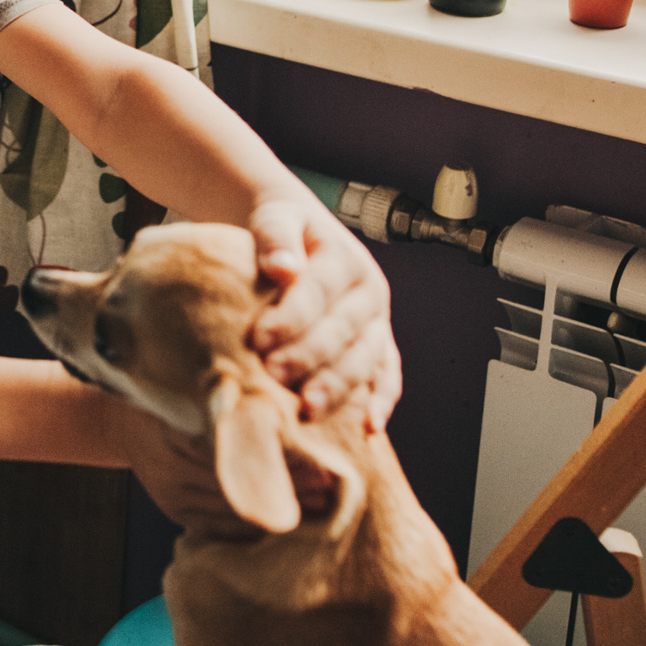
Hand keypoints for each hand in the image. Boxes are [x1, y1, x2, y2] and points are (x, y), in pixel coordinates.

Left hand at [246, 195, 401, 431]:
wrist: (302, 230)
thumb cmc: (282, 227)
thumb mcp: (276, 217)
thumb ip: (275, 238)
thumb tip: (282, 269)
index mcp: (344, 259)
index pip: (318, 291)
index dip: (290, 316)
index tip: (257, 338)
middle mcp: (369, 291)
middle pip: (342, 330)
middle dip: (308, 356)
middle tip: (273, 376)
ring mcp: (377, 321)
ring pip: (365, 358)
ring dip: (338, 386)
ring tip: (307, 408)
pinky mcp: (379, 344)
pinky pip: (388, 375)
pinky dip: (382, 401)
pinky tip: (368, 429)